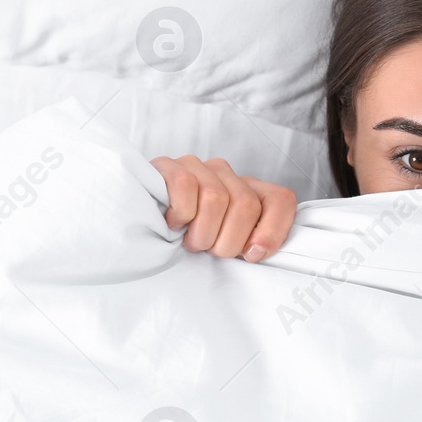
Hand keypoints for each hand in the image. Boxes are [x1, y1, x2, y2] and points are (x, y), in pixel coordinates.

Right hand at [149, 155, 297, 260]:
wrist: (140, 224)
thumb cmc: (190, 241)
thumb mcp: (226, 247)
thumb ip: (250, 245)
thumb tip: (256, 252)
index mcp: (248, 190)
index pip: (281, 199)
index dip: (272, 231)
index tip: (251, 255)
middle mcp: (226, 173)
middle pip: (245, 205)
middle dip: (227, 241)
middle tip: (209, 250)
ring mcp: (198, 166)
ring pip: (215, 197)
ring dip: (201, 233)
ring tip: (190, 242)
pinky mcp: (168, 166)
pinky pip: (185, 186)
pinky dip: (181, 214)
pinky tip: (173, 224)